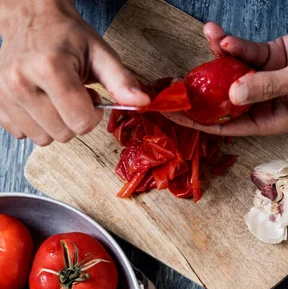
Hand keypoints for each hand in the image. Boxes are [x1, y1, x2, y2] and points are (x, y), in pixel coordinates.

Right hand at [0, 0, 149, 144]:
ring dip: (54, 124)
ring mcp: (4, 94)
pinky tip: (38, 101)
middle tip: (71, 94)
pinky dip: (35, 123)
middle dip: (73, 119)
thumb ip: (121, 81)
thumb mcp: (99, 53)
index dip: (92, 115)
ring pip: (44, 139)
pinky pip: (24, 135)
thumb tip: (142, 102)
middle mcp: (21, 81)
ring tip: (54, 97)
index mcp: (49, 67)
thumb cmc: (65, 36)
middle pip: (63, 134)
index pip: (80, 122)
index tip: (89, 97)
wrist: (29, 18)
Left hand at [169, 1, 287, 135]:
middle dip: (203, 92)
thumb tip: (232, 96)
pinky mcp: (271, 57)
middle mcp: (267, 103)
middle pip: (226, 101)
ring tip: (208, 38)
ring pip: (234, 73)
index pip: (231, 126)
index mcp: (274, 119)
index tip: (178, 116)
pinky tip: (222, 36)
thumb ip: (267, 86)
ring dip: (218, 58)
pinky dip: (234, 46)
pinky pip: (246, 54)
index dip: (203, 123)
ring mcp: (268, 79)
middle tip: (177, 82)